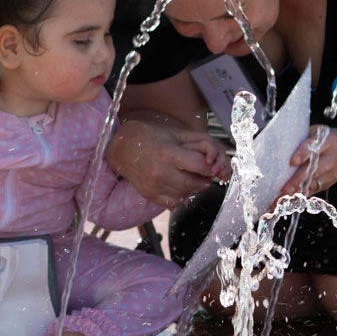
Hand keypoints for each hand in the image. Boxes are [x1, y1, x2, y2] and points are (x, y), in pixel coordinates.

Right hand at [107, 118, 224, 206]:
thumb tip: (216, 160)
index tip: (211, 164)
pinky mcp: (150, 195)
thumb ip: (199, 143)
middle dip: (205, 178)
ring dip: (194, 187)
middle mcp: (160, 172)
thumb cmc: (150, 136)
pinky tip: (179, 185)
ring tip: (190, 176)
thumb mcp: (176, 133)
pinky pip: (174, 202)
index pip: (201, 166)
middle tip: (204, 172)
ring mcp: (154, 186)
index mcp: (167, 153)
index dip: (211, 166)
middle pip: (196, 183)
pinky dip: (181, 196)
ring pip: (187, 194)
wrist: (120, 148)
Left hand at [278, 125, 336, 197]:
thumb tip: (276, 147)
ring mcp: (333, 172)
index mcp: (327, 141)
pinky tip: (287, 202)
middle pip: (314, 170)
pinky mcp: (329, 183)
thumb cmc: (323, 139)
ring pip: (313, 184)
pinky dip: (299, 197)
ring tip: (280, 200)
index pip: (314, 147)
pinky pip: (313, 190)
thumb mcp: (315, 133)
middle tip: (284, 189)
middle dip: (298, 180)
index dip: (303, 154)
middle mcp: (332, 158)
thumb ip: (301, 139)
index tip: (292, 162)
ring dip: (296, 193)